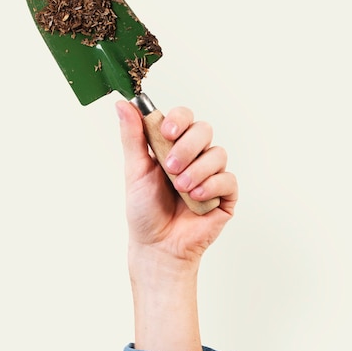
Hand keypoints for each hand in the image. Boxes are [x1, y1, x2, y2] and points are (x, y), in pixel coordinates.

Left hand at [116, 99, 237, 265]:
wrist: (157, 246)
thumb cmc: (144, 211)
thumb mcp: (135, 171)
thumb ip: (132, 137)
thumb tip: (123, 104)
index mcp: (172, 147)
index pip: (184, 118)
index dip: (179, 120)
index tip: (167, 132)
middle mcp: (194, 157)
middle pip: (204, 130)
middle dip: (187, 147)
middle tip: (170, 167)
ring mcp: (211, 175)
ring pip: (217, 153)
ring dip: (197, 170)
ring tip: (181, 189)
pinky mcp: (225, 195)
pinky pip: (228, 179)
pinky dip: (211, 186)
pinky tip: (196, 198)